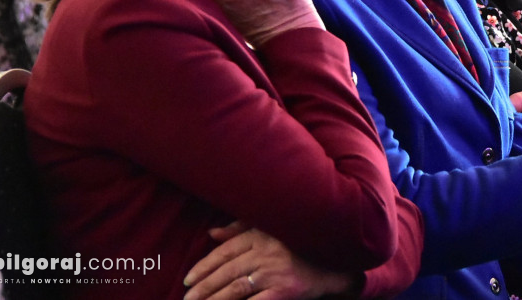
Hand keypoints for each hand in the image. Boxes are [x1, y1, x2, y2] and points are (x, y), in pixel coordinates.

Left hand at [183, 222, 356, 299]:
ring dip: (213, 299)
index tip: (188, 278)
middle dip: (203, 287)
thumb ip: (241, 230)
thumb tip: (212, 233)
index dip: (204, 266)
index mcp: (262, 235)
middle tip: (187, 298)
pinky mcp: (284, 292)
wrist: (334, 265)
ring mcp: (275, 273)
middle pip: (226, 272)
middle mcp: (266, 252)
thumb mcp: (271, 230)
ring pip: (235, 289)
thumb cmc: (300, 246)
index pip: (225, 252)